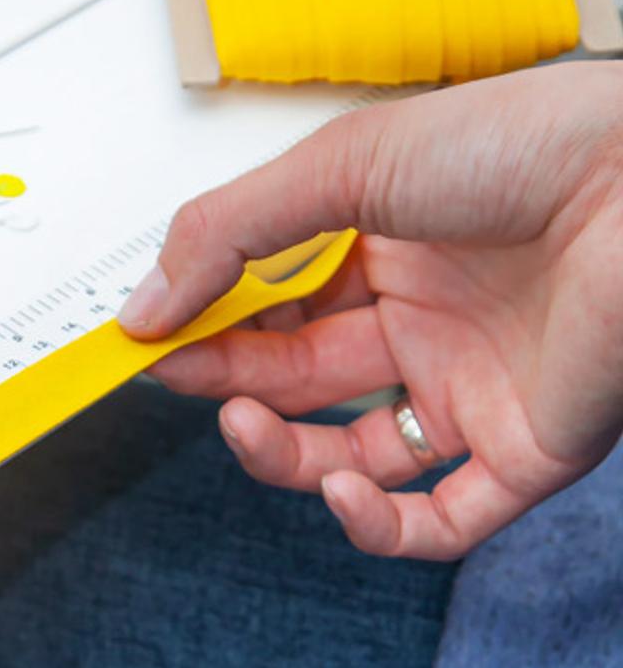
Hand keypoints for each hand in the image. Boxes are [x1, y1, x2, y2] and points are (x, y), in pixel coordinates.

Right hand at [120, 63, 622, 558]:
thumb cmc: (523, 145)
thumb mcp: (340, 167)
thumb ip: (228, 235)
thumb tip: (142, 307)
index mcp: (386, 245)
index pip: (272, 304)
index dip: (206, 324)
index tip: (144, 338)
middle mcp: (427, 320)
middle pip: (298, 379)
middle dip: (226, 380)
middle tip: (174, 375)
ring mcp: (472, 388)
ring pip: (352, 456)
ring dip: (284, 454)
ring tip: (242, 422)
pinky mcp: (525, 451)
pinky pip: (441, 517)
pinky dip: (379, 522)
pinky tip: (339, 488)